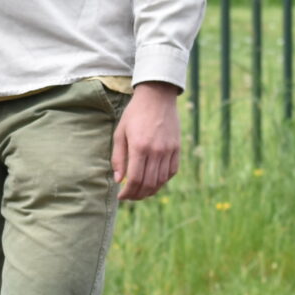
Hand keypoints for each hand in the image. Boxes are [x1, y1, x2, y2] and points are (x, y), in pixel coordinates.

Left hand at [112, 82, 183, 199]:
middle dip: (137, 195)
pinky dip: (162, 181)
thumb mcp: (120, 133)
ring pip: (161, 181)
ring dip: (150, 191)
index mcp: (139, 147)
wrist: (157, 97)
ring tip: (140, 192)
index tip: (121, 196)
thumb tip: (119, 179)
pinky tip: (153, 181)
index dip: (127, 192)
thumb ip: (118, 157)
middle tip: (129, 197)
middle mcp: (156, 151)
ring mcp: (168, 150)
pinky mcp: (177, 149)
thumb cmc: (135, 114)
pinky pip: (171, 172)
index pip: (134, 179)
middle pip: (148, 184)